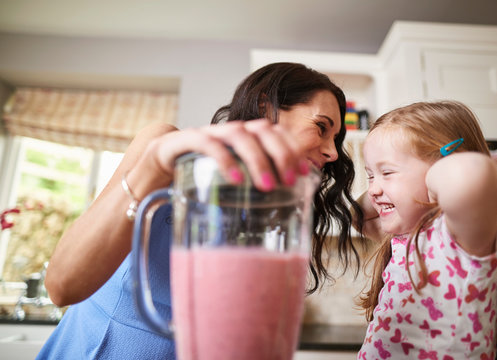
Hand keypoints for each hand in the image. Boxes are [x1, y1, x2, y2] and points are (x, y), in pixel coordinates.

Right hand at [148, 119, 309, 190]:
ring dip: (257, 159)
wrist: (156, 167)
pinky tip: (235, 180)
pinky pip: (206, 143)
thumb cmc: (199, 177)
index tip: (305, 173)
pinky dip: (224, 159)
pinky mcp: (185, 140)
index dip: (293, 149)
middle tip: (290, 181)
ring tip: (267, 185)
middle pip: (263, 129)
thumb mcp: (230, 182)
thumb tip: (284, 207)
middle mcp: (230, 132)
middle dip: (281, 154)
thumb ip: (251, 186)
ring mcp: (209, 133)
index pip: (276, 133)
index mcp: (244, 138)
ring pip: (239, 134)